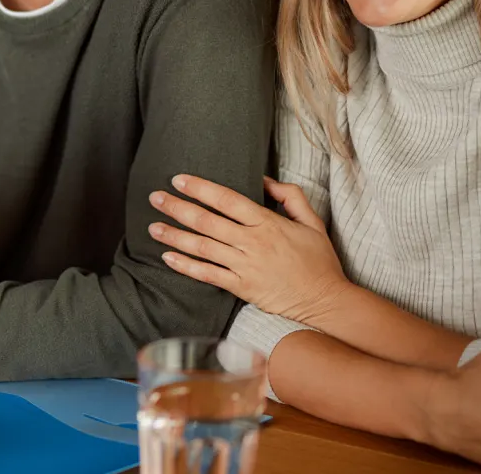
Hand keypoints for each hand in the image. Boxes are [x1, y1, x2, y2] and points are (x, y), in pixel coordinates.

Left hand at [149, 175, 348, 323]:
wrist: (326, 302)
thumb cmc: (319, 261)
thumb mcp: (312, 222)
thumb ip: (290, 196)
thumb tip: (264, 179)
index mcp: (268, 223)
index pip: (227, 200)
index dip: (200, 188)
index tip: (178, 180)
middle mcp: (253, 243)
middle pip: (207, 221)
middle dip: (177, 208)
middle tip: (155, 198)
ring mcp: (245, 266)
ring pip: (202, 247)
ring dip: (175, 236)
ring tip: (153, 227)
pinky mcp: (242, 288)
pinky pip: (208, 275)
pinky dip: (186, 266)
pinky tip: (167, 258)